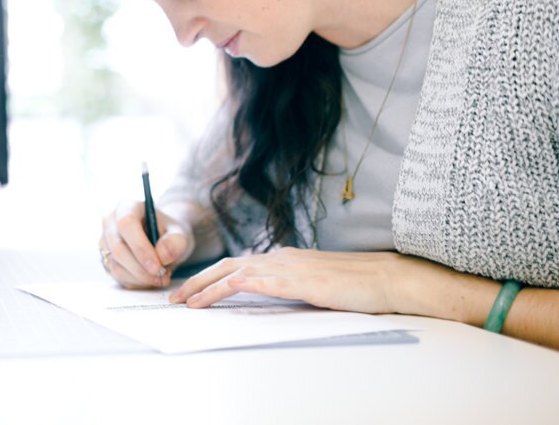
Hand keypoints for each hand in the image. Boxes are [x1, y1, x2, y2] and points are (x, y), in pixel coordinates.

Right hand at [100, 200, 193, 288]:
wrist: (164, 240)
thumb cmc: (169, 233)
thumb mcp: (180, 233)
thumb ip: (176, 242)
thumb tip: (162, 255)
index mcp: (127, 208)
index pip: (126, 224)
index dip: (140, 247)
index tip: (157, 266)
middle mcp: (110, 223)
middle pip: (117, 249)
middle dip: (141, 269)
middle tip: (162, 277)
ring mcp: (105, 242)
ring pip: (116, 266)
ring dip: (140, 278)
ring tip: (161, 278)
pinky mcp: (106, 260)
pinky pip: (118, 276)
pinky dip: (137, 282)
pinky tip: (151, 279)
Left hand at [169, 247, 415, 311]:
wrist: (385, 279)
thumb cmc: (357, 286)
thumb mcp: (318, 286)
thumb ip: (295, 287)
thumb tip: (277, 297)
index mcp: (286, 258)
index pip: (239, 265)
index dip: (212, 276)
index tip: (192, 289)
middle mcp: (280, 257)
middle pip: (227, 265)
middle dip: (196, 280)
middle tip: (173, 296)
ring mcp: (285, 266)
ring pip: (231, 273)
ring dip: (201, 287)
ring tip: (181, 301)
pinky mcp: (292, 280)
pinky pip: (246, 284)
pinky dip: (221, 290)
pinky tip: (206, 300)